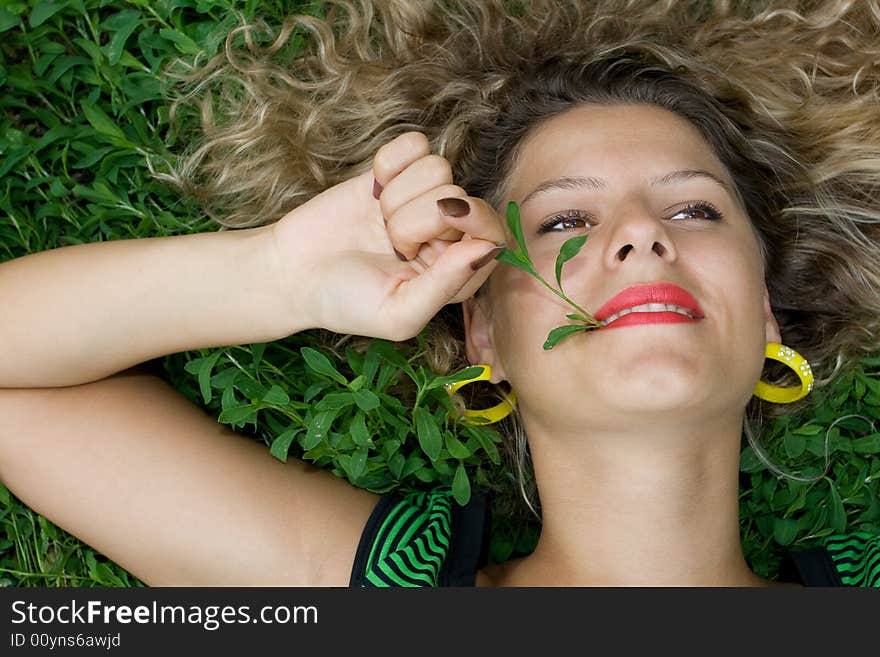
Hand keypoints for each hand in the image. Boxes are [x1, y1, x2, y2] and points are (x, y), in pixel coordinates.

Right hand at [271, 132, 506, 340]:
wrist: (292, 273)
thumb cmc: (346, 302)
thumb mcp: (398, 313)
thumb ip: (446, 285)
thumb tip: (487, 248)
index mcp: (457, 272)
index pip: (493, 232)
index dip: (472, 223)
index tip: (439, 232)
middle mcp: (445, 233)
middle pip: (460, 196)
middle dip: (419, 221)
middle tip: (393, 246)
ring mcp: (420, 198)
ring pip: (438, 167)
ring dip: (400, 196)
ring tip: (380, 224)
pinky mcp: (394, 171)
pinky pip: (414, 144)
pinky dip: (391, 162)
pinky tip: (373, 189)